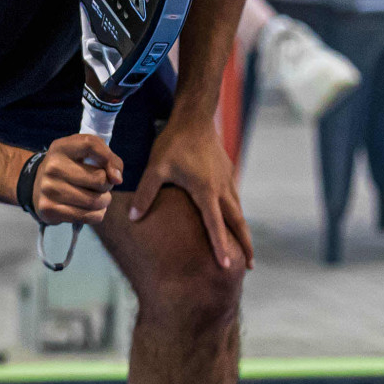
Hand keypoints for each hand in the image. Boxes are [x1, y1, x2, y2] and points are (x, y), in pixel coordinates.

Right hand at [30, 134, 121, 226]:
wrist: (38, 185)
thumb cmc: (70, 167)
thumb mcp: (84, 154)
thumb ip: (107, 158)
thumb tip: (117, 179)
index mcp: (61, 148)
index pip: (90, 145)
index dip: (109, 159)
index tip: (113, 172)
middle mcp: (52, 166)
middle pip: (99, 179)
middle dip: (108, 185)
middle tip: (101, 186)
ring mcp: (49, 189)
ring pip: (95, 201)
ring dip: (104, 201)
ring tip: (97, 198)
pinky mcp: (49, 209)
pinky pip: (89, 217)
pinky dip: (97, 214)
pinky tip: (91, 209)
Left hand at [127, 119, 252, 270]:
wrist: (195, 117)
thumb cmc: (173, 142)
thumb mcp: (156, 168)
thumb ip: (146, 193)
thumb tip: (133, 217)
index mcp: (206, 191)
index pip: (215, 225)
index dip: (220, 247)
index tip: (226, 266)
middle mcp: (221, 188)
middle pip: (238, 222)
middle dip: (245, 245)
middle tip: (250, 266)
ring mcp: (227, 179)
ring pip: (239, 210)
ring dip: (243, 230)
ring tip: (246, 248)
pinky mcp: (228, 172)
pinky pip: (235, 198)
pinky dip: (237, 214)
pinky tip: (235, 219)